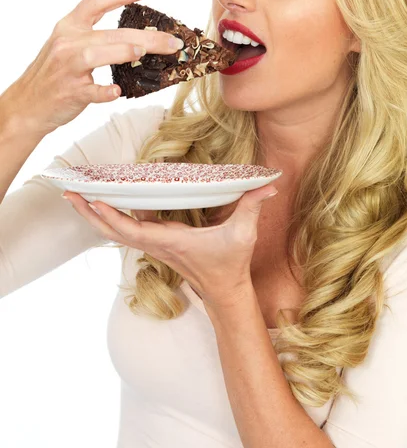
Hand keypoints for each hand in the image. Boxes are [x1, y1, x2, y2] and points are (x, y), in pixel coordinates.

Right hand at [3, 0, 178, 136]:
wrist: (28, 104)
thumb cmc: (54, 75)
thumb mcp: (67, 46)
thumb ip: (96, 38)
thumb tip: (138, 41)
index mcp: (69, 27)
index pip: (96, 2)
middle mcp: (67, 43)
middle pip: (111, 33)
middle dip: (146, 37)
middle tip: (172, 42)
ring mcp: (68, 68)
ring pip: (97, 55)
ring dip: (122, 53)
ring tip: (143, 53)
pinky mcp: (70, 93)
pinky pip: (91, 91)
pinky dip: (105, 92)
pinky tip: (117, 93)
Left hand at [62, 185, 277, 308]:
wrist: (223, 292)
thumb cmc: (230, 264)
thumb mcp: (243, 234)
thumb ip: (252, 206)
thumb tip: (268, 184)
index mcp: (171, 241)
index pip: (133, 230)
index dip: (112, 216)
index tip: (93, 200)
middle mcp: (156, 243)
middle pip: (113, 230)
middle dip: (89, 212)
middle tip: (69, 192)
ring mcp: (154, 244)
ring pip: (116, 231)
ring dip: (95, 215)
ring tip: (77, 195)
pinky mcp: (158, 243)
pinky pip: (128, 229)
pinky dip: (113, 216)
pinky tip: (108, 202)